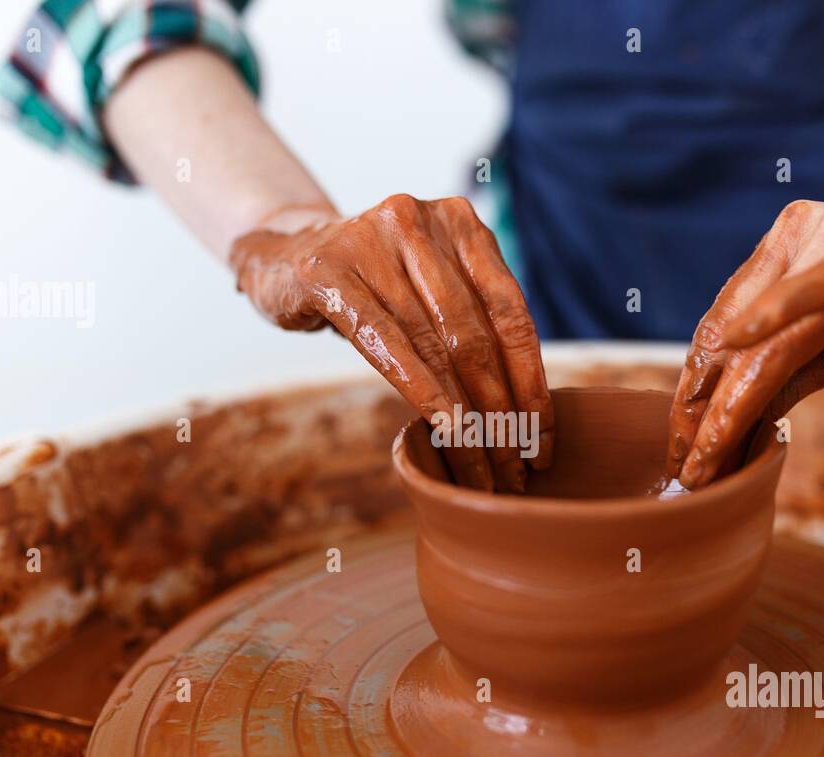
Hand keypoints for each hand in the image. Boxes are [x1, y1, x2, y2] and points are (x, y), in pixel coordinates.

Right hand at [230, 194, 553, 491]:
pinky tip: (445, 430)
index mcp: (459, 221)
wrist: (283, 257)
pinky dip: (422, 391)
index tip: (540, 440)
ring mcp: (371, 241)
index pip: (511, 313)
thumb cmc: (373, 284)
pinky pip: (386, 343)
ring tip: (480, 467)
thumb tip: (528, 407)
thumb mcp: (429, 286)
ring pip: (434, 347)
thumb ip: (475, 320)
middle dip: (500, 411)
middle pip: (475, 335)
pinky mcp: (328, 272)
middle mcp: (419, 220)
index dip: (531, 382)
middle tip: (512, 468)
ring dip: (463, 419)